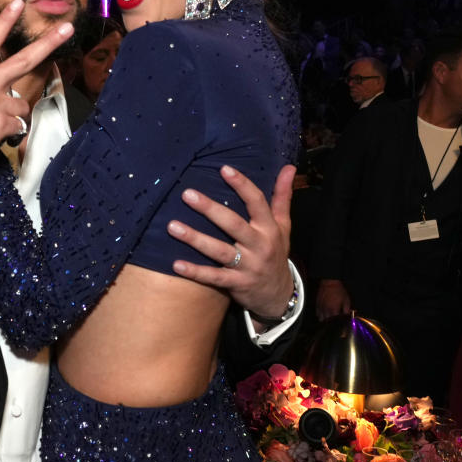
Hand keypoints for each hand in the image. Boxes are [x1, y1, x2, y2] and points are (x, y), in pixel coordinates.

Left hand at [168, 165, 296, 320]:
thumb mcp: (283, 226)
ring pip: (220, 251)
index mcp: (269, 228)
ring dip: (195, 239)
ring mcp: (247, 266)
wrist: (279, 295)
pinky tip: (176, 264)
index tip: (223, 169)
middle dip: (210, 209)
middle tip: (187, 194)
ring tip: (172, 226)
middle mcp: (259, 246)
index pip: (257, 202)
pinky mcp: (236, 284)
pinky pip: (213, 278)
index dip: (242, 185)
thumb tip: (288, 166)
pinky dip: (195, 272)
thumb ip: (282, 196)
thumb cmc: (276, 252)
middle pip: (234, 224)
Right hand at [316, 279, 350, 319]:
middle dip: (331, 323)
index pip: (335, 322)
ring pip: (321, 319)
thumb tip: (348, 315)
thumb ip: (347, 309)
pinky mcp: (317, 304)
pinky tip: (324, 315)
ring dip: (325, 320)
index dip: (338, 323)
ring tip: (329, 319)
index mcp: (334, 310)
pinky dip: (320, 316)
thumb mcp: (346, 300)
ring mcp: (320, 308)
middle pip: (327, 321)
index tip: (340, 322)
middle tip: (335, 322)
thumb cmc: (339, 291)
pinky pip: (317, 314)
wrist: (330, 283)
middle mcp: (326, 310)